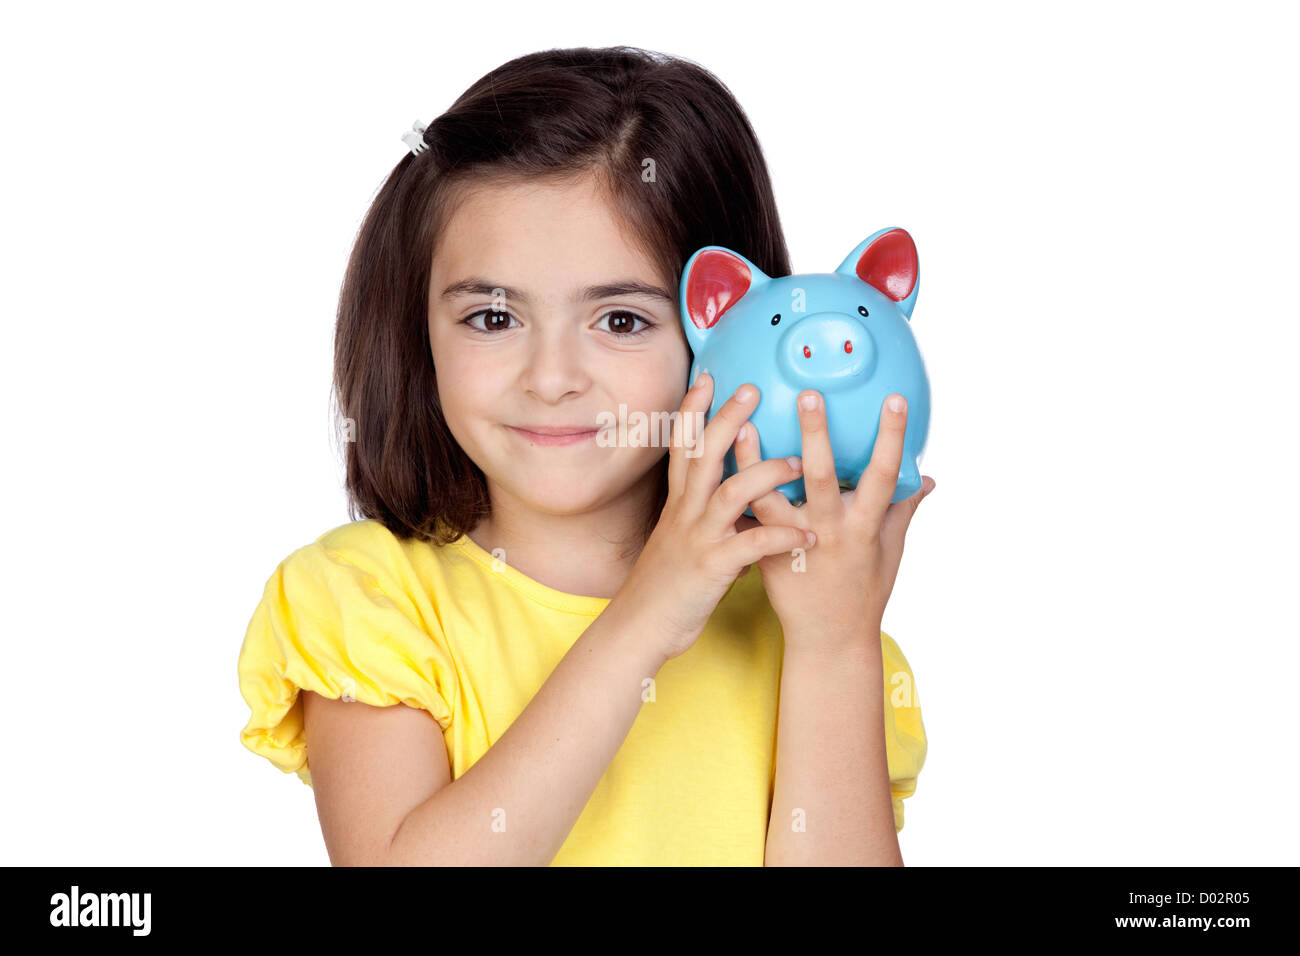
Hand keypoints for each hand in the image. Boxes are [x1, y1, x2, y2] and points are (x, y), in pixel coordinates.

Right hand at [619, 372, 815, 661]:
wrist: (640, 629)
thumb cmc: (666, 587)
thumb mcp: (682, 541)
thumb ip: (708, 518)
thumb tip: (740, 504)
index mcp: (679, 504)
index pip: (682, 446)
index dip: (692, 410)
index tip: (708, 377)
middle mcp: (685, 513)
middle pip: (704, 454)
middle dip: (727, 419)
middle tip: (752, 387)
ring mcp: (697, 538)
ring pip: (730, 492)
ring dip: (766, 473)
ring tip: (800, 462)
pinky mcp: (711, 568)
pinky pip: (750, 546)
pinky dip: (781, 537)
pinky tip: (809, 534)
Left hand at [732, 389, 933, 651]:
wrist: (829, 639)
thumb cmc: (864, 591)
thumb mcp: (890, 551)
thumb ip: (902, 510)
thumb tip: (927, 476)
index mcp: (865, 527)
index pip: (885, 475)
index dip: (892, 438)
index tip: (894, 399)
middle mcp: (830, 531)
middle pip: (822, 478)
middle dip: (816, 435)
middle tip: (808, 394)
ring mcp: (795, 542)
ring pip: (771, 497)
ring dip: (756, 460)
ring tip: (742, 423)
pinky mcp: (766, 553)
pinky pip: (747, 517)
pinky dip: (735, 490)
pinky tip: (719, 463)